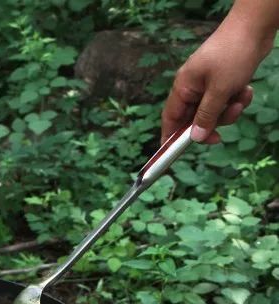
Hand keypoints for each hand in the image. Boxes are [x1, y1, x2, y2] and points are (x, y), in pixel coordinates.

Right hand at [161, 16, 272, 143]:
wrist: (254, 27)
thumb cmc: (232, 55)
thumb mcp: (220, 90)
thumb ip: (206, 116)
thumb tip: (196, 138)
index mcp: (183, 87)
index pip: (170, 118)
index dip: (170, 137)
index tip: (173, 154)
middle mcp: (192, 87)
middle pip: (195, 118)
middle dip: (212, 122)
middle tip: (223, 130)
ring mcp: (208, 83)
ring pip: (214, 110)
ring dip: (229, 110)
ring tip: (241, 98)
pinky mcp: (223, 80)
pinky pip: (226, 100)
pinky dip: (237, 99)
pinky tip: (247, 89)